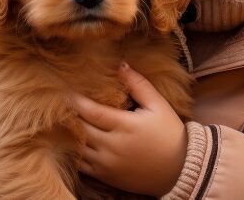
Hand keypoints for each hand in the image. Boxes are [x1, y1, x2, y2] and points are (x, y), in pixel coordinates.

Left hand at [71, 62, 187, 196]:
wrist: (179, 170)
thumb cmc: (170, 134)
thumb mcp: (159, 106)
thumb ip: (139, 85)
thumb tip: (121, 65)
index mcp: (125, 126)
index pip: (91, 111)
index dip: (76, 100)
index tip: (67, 91)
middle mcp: (112, 146)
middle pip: (81, 128)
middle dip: (71, 115)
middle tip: (63, 104)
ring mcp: (107, 164)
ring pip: (78, 147)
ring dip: (71, 134)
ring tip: (67, 121)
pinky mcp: (106, 177)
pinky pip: (82, 165)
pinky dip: (76, 153)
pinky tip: (75, 142)